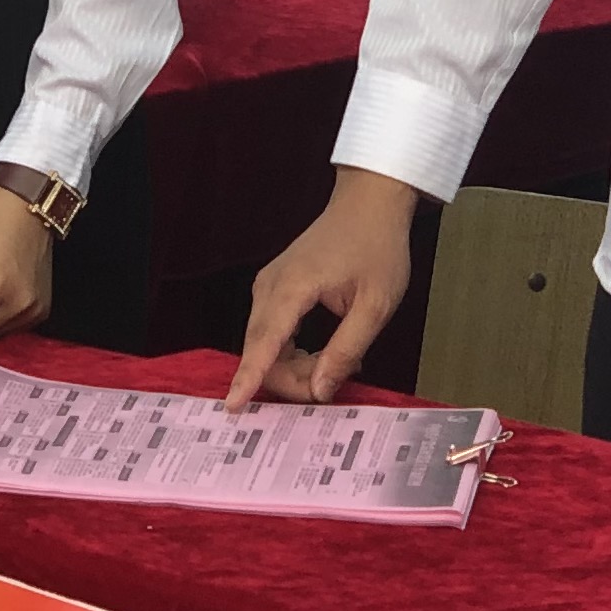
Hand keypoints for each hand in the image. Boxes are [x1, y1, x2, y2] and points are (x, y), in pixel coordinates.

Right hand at [227, 170, 419, 408]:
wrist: (368, 204)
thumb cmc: (377, 248)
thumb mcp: (375, 305)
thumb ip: (345, 349)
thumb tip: (319, 391)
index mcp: (292, 288)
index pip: (264, 344)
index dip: (249, 378)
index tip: (233, 407)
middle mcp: (269, 287)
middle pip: (261, 350)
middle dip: (291, 379)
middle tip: (335, 381)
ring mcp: (267, 286)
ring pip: (265, 345)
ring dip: (293, 367)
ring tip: (338, 362)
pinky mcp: (272, 289)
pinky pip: (270, 333)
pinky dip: (290, 352)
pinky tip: (320, 354)